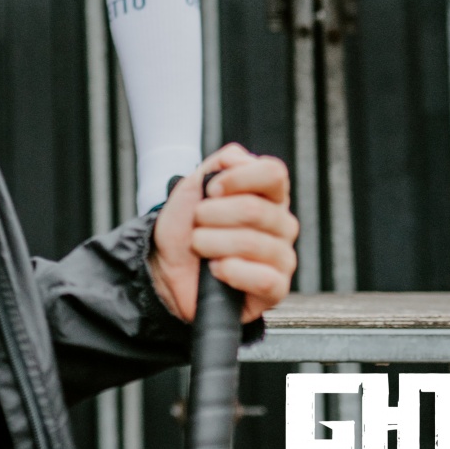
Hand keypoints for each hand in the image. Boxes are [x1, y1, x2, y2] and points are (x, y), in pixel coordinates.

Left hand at [149, 144, 298, 325]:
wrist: (166, 268)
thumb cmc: (185, 228)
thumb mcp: (193, 187)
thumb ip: (219, 165)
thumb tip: (238, 158)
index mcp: (268, 196)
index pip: (273, 173)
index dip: (235, 179)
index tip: (210, 191)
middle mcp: (282, 225)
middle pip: (255, 209)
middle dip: (211, 215)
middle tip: (198, 224)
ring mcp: (282, 258)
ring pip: (251, 243)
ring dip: (211, 243)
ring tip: (201, 247)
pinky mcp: (276, 289)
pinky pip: (263, 278)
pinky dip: (230, 271)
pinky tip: (216, 269)